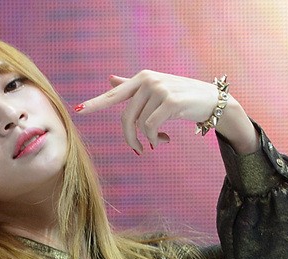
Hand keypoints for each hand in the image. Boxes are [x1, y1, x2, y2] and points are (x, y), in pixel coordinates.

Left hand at [75, 71, 258, 154]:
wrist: (210, 101)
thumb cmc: (181, 97)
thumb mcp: (155, 90)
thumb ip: (132, 87)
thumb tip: (110, 79)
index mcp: (141, 78)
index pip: (113, 94)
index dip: (95, 104)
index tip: (77, 111)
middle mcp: (148, 80)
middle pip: (126, 118)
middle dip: (130, 140)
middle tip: (139, 151)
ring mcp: (159, 89)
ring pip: (140, 126)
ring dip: (147, 141)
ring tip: (159, 141)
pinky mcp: (170, 102)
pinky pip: (151, 128)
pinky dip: (155, 139)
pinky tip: (165, 140)